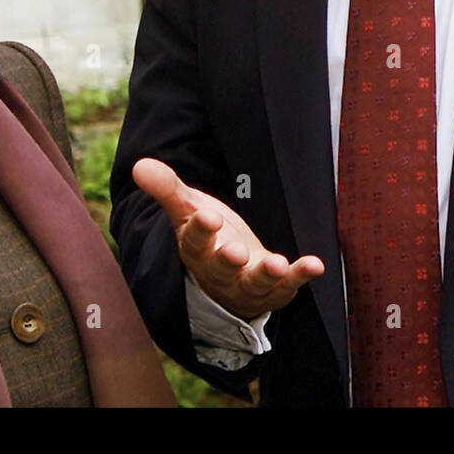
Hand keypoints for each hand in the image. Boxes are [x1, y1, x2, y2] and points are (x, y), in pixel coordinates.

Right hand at [132, 157, 323, 319]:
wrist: (228, 274)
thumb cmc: (208, 235)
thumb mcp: (188, 209)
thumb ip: (168, 188)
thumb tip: (139, 164)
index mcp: (196, 249)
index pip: (194, 241)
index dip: (201, 230)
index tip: (207, 217)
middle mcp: (219, 271)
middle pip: (221, 267)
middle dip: (228, 260)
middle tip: (235, 252)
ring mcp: (247, 283)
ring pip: (253, 284)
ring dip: (265, 275)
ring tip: (277, 265)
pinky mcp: (274, 289)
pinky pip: (288, 286)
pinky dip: (300, 276)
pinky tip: (315, 264)